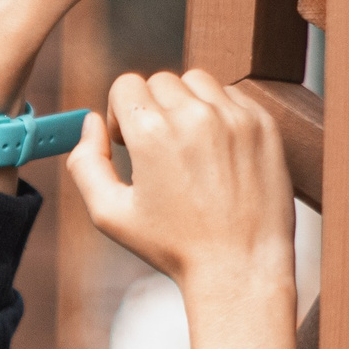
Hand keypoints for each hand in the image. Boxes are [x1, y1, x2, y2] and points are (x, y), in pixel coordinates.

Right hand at [68, 70, 301, 348]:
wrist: (241, 267)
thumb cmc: (172, 246)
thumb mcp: (109, 214)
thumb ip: (85, 162)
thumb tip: (91, 121)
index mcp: (152, 133)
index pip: (126, 85)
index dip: (121, 114)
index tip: (131, 144)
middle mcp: (194, 115)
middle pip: (160, 81)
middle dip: (153, 109)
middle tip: (160, 151)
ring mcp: (234, 117)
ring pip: (197, 82)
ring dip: (187, 104)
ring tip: (190, 146)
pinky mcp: (263, 124)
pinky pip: (232, 96)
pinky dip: (220, 114)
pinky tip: (219, 153)